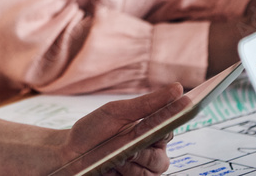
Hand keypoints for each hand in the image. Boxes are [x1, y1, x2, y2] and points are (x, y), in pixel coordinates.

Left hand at [56, 83, 184, 174]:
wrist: (69, 154)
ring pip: (157, 168)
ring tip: (116, 156)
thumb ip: (149, 103)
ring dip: (135, 162)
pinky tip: (114, 167)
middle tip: (130, 143)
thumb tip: (179, 88)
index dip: (177, 118)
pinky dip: (129, 173)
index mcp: (150, 128)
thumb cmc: (92, 130)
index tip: (186, 107)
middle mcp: (150, 149)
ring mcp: (143, 168)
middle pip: (165, 154)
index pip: (172, 125)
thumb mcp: (118, 112)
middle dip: (146, 148)